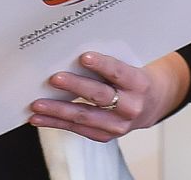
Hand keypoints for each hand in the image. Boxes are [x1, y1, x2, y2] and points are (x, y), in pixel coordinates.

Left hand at [29, 51, 188, 141]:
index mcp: (139, 84)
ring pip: (84, 117)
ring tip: (37, 105)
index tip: (84, 57)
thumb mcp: (131, 65)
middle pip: (99, 96)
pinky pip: (78, 129)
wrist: (153, 104)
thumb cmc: (135, 79)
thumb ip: (108, 64)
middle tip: (54, 79)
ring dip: (58, 111)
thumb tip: (73, 53)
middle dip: (75, 87)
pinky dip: (57, 123)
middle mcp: (130, 107)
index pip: (119, 72)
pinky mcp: (105, 136)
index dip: (102, 65)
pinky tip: (40, 118)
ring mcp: (118, 125)